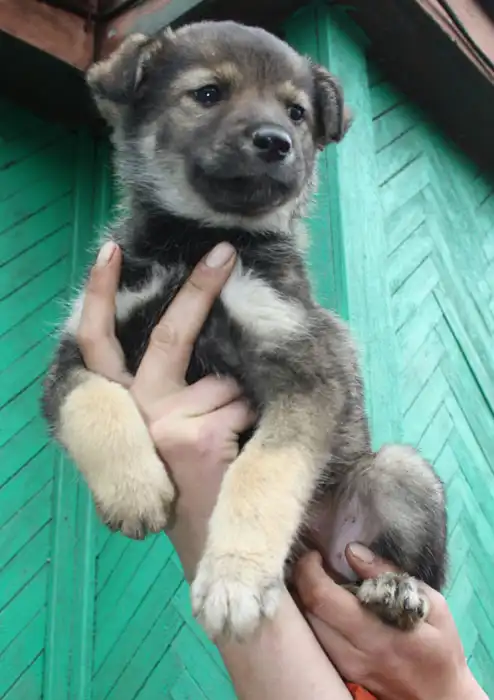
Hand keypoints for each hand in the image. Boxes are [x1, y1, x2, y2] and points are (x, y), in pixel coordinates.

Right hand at [76, 240, 254, 578]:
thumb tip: (210, 339)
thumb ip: (175, 385)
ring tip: (228, 443)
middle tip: (224, 252)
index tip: (110, 251)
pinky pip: (243, 401)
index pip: (99, 340)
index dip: (102, 293)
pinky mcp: (195, 431)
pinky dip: (252, 418)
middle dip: (199, 289)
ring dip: (239, 401)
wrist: (201, 538)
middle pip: (168, 334)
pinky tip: (235, 452)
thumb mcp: (168, 426)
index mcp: (124, 402)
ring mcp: (163, 419)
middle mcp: (136, 407)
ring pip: (224, 379)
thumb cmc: (188, 477)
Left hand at [294, 544, 486, 699]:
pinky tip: (330, 605)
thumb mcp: (433, 607)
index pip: (322, 599)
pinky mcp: (340, 671)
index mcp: (376, 636)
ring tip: (323, 581)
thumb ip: (391, 576)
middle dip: (304, 581)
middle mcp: (352, 654)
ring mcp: (343, 666)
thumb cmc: (440, 649)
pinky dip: (315, 616)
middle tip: (317, 563)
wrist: (441, 699)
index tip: (316, 554)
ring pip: (306, 626)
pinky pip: (315, 638)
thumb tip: (352, 551)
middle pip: (306, 611)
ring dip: (307, 598)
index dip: (309, 570)